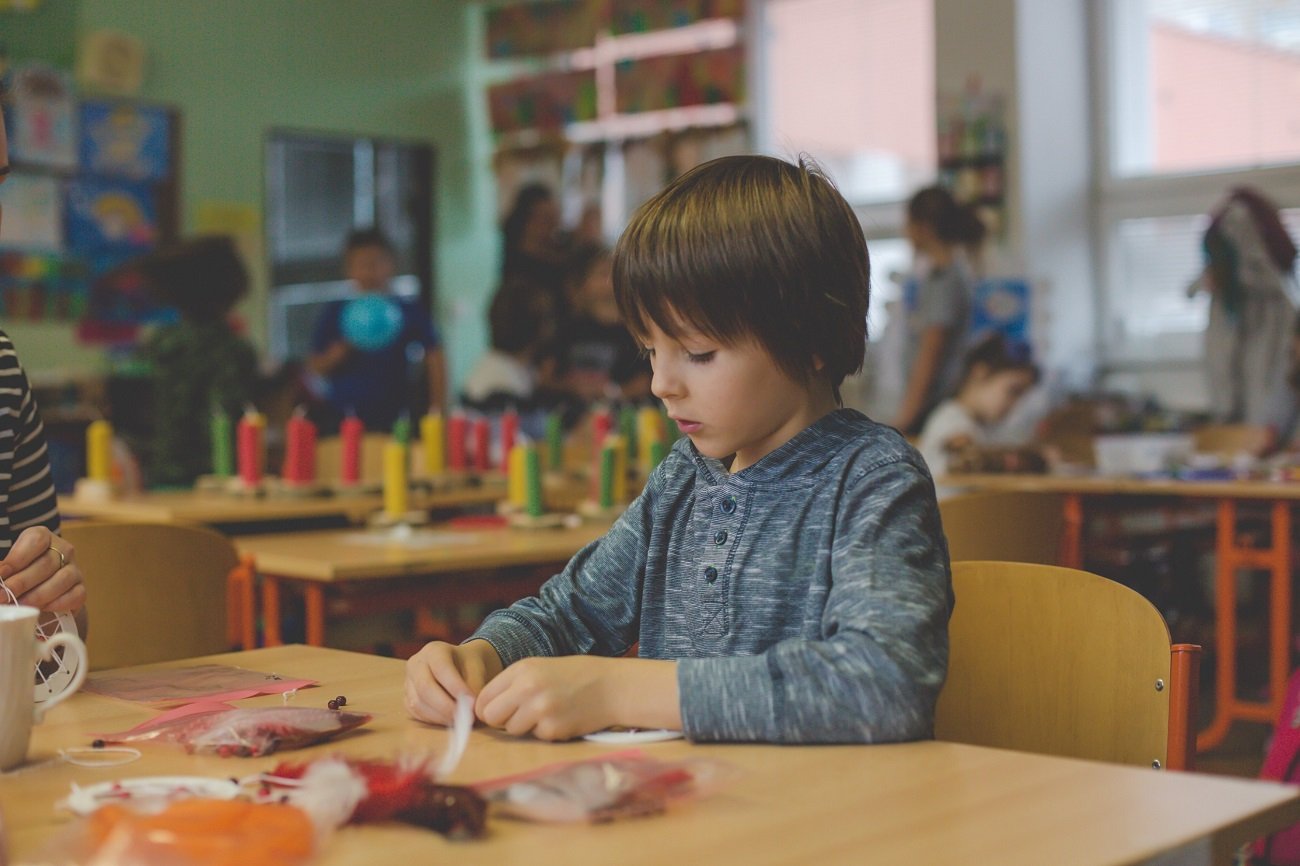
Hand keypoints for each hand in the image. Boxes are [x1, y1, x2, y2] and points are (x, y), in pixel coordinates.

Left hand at [0, 527, 84, 612]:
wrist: (36, 590)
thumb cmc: (17, 574)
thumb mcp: (7, 568)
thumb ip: (3, 571)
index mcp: (43, 538)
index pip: (36, 540)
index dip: (17, 558)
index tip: (0, 573)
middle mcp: (63, 550)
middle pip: (47, 563)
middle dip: (22, 582)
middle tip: (3, 596)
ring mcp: (74, 570)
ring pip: (62, 579)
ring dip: (38, 595)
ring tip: (19, 605)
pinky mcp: (80, 589)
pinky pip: (76, 595)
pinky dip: (57, 604)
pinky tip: (41, 609)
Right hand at [405, 639, 502, 725]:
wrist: (460, 666)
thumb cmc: (468, 665)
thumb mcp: (477, 669)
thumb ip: (474, 686)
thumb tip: (471, 709)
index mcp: (434, 650)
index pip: (441, 668)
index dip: (455, 687)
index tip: (471, 703)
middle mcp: (416, 663)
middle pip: (425, 687)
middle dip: (446, 706)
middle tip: (465, 717)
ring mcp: (408, 681)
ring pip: (418, 703)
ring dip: (440, 716)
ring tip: (459, 719)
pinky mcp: (407, 698)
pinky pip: (415, 712)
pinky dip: (432, 720)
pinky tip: (448, 720)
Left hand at [475, 655, 619, 740]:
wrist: (613, 687)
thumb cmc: (575, 677)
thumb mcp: (540, 669)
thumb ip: (512, 686)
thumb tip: (484, 711)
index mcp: (521, 670)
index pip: (483, 698)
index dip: (489, 708)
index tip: (500, 711)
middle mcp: (527, 688)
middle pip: (491, 716)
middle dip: (502, 720)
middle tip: (521, 716)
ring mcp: (540, 709)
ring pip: (512, 730)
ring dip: (525, 727)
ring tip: (547, 713)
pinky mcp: (553, 728)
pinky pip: (536, 737)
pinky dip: (546, 732)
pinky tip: (562, 719)